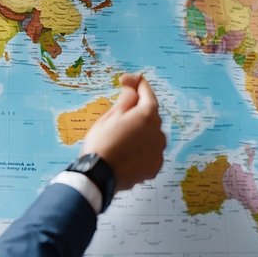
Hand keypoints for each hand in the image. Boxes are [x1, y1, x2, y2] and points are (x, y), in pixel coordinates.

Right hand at [82, 72, 166, 189]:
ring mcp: (158, 151)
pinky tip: (127, 152)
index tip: (125, 79)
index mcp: (148, 115)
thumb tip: (133, 88)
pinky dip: (142, 149)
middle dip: (137, 111)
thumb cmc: (102, 143)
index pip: (147, 92)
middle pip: (150, 115)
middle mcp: (159, 132)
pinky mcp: (155, 166)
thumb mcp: (110, 116)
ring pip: (151, 134)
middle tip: (118, 114)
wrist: (99, 176)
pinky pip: (150, 152)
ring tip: (121, 137)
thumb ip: (126, 99)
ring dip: (141, 131)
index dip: (136, 83)